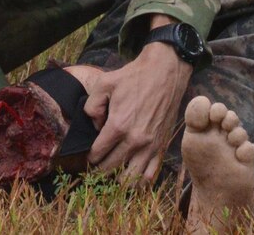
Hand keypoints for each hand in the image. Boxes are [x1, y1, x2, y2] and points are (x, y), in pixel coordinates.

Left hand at [83, 33, 191, 180]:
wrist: (164, 72)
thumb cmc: (134, 77)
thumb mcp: (104, 83)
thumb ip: (91, 106)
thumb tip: (95, 126)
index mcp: (118, 125)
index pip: (97, 154)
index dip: (90, 156)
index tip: (89, 154)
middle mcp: (134, 140)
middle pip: (110, 168)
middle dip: (100, 169)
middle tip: (97, 165)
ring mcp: (150, 146)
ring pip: (129, 178)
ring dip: (118, 178)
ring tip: (113, 172)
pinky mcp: (161, 146)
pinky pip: (149, 175)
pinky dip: (139, 181)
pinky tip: (131, 177)